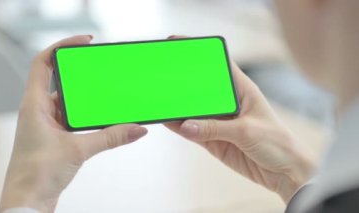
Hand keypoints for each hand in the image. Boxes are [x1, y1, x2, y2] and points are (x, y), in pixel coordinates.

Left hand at [0, 35, 147, 212]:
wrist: (28, 200)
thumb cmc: (37, 174)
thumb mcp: (78, 150)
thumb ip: (110, 138)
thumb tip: (136, 129)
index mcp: (34, 104)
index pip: (43, 63)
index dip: (62, 47)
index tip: (84, 42)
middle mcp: (39, 110)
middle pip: (61, 80)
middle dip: (83, 75)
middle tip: (103, 69)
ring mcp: (47, 122)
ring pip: (69, 101)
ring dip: (87, 99)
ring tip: (107, 96)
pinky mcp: (55, 135)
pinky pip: (73, 117)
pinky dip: (88, 116)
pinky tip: (103, 120)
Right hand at [165, 36, 314, 203]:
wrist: (285, 173)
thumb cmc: (277, 144)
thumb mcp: (246, 131)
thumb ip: (214, 129)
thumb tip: (186, 125)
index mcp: (242, 90)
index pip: (219, 66)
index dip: (200, 54)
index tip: (180, 45)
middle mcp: (228, 103)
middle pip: (201, 89)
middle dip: (184, 83)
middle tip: (164, 78)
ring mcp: (220, 122)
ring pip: (194, 112)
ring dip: (180, 108)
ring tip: (161, 101)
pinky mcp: (214, 140)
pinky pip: (193, 132)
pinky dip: (181, 127)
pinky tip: (168, 121)